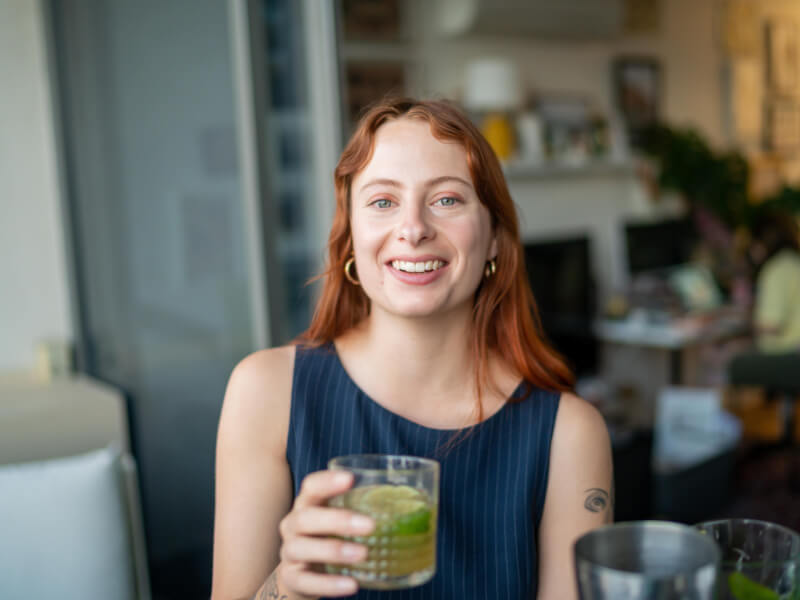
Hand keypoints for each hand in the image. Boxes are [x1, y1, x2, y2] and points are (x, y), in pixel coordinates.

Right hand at [277, 470, 374, 598]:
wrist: (301, 576)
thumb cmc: (328, 539)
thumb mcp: (340, 522)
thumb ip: (365, 511)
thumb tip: (419, 505)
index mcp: (307, 505)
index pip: (310, 486)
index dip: (327, 481)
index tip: (350, 478)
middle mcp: (293, 525)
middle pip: (306, 517)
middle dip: (337, 520)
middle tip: (370, 525)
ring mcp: (289, 553)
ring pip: (301, 548)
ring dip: (334, 550)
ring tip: (363, 554)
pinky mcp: (292, 579)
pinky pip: (307, 581)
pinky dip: (329, 584)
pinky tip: (352, 584)